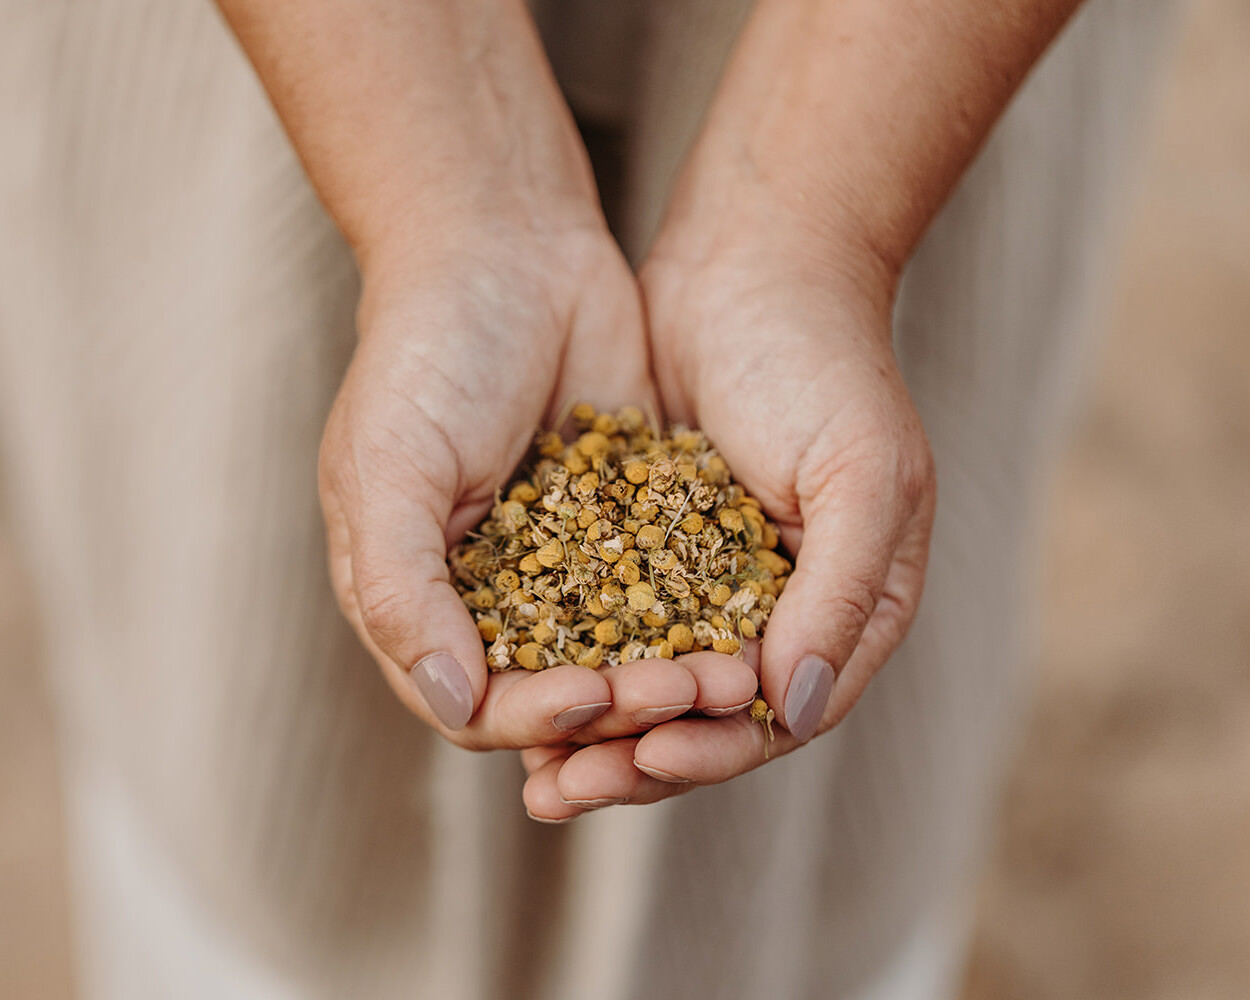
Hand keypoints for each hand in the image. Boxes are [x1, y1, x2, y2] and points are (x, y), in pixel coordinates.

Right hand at [318, 220, 757, 752]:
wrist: (508, 249)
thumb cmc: (425, 354)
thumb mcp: (388, 469)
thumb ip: (400, 587)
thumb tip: (450, 700)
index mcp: (422, 601)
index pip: (477, 704)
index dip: (535, 717)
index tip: (593, 695)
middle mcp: (496, 598)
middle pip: (565, 694)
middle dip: (626, 704)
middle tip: (690, 690)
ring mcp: (570, 565)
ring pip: (629, 653)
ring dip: (676, 672)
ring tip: (736, 673)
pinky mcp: (634, 526)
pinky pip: (675, 589)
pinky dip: (708, 614)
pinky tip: (754, 622)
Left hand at [521, 214, 934, 815]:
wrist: (755, 262)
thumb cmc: (826, 363)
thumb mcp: (862, 474)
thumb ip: (840, 594)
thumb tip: (791, 707)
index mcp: (847, 610)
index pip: (779, 714)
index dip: (712, 749)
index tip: (646, 759)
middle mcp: (780, 610)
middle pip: (704, 718)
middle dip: (634, 758)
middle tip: (559, 791)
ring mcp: (710, 578)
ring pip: (648, 680)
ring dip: (592, 725)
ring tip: (529, 766)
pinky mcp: (650, 542)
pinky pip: (605, 618)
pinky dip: (568, 655)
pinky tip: (514, 679)